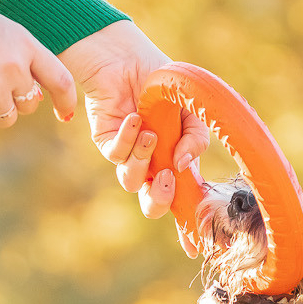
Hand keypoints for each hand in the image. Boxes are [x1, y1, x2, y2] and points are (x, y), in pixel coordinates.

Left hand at [62, 21, 210, 232]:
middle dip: (159, 199)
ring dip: (142, 161)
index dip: (189, 226)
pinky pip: (114, 154)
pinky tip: (133, 119)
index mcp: (176, 161)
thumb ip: (197, 139)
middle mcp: (151, 163)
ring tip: (150, 134)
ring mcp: (128, 154)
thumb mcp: (193, 111)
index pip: (183, 200)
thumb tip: (182, 165)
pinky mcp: (106, 140)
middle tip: (165, 178)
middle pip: (152, 203)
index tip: (196, 247)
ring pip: (131, 180)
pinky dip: (126, 139)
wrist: (131, 56)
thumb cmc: (164, 83)